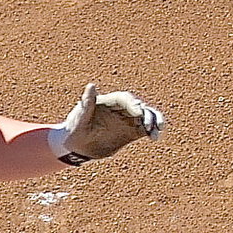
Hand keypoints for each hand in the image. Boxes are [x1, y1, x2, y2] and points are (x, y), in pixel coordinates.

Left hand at [48, 83, 163, 164]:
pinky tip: (155, 137)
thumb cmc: (75, 130)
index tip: (139, 112)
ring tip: (157, 131)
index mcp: (108, 102)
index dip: (133, 104)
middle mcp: (120, 109)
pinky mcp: (131, 132)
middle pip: (138, 106)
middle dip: (146, 114)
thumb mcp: (78, 118)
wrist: (77, 147)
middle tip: (150, 125)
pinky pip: (146, 129)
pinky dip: (153, 131)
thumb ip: (87, 103)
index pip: (124, 99)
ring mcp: (127, 120)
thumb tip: (91, 85)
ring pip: (146, 116)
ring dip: (154, 121)